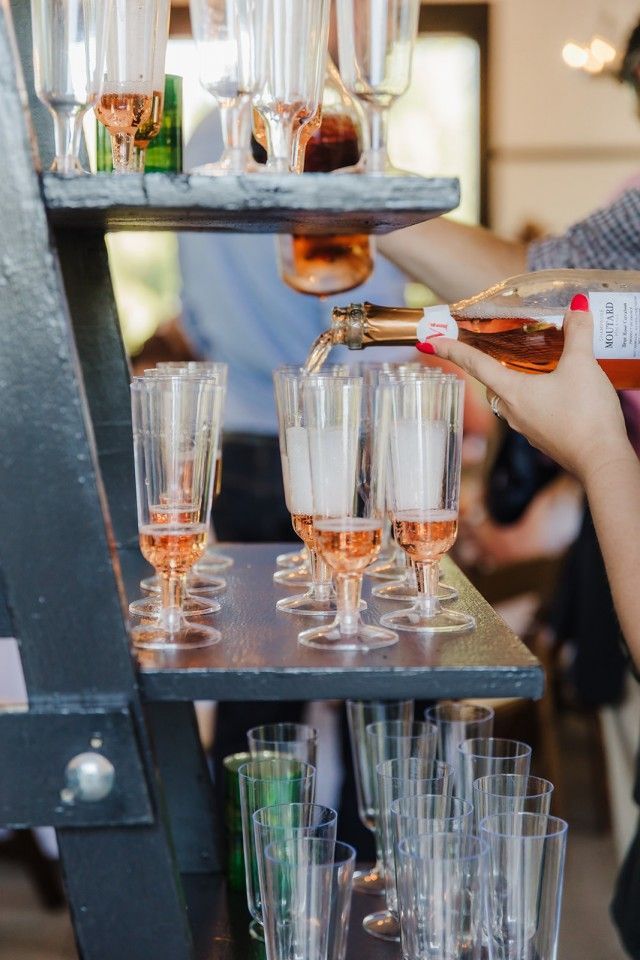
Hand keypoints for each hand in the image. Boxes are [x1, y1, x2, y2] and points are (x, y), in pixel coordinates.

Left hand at [431, 304, 631, 485]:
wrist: (602, 460)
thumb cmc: (585, 415)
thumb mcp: (582, 365)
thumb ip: (578, 333)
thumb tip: (577, 307)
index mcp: (512, 392)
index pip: (474, 364)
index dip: (452, 349)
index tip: (428, 341)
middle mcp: (512, 412)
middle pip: (493, 381)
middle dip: (487, 363)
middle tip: (484, 345)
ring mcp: (527, 428)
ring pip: (513, 397)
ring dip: (517, 380)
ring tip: (530, 363)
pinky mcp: (544, 437)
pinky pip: (532, 411)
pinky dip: (536, 396)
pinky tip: (555, 390)